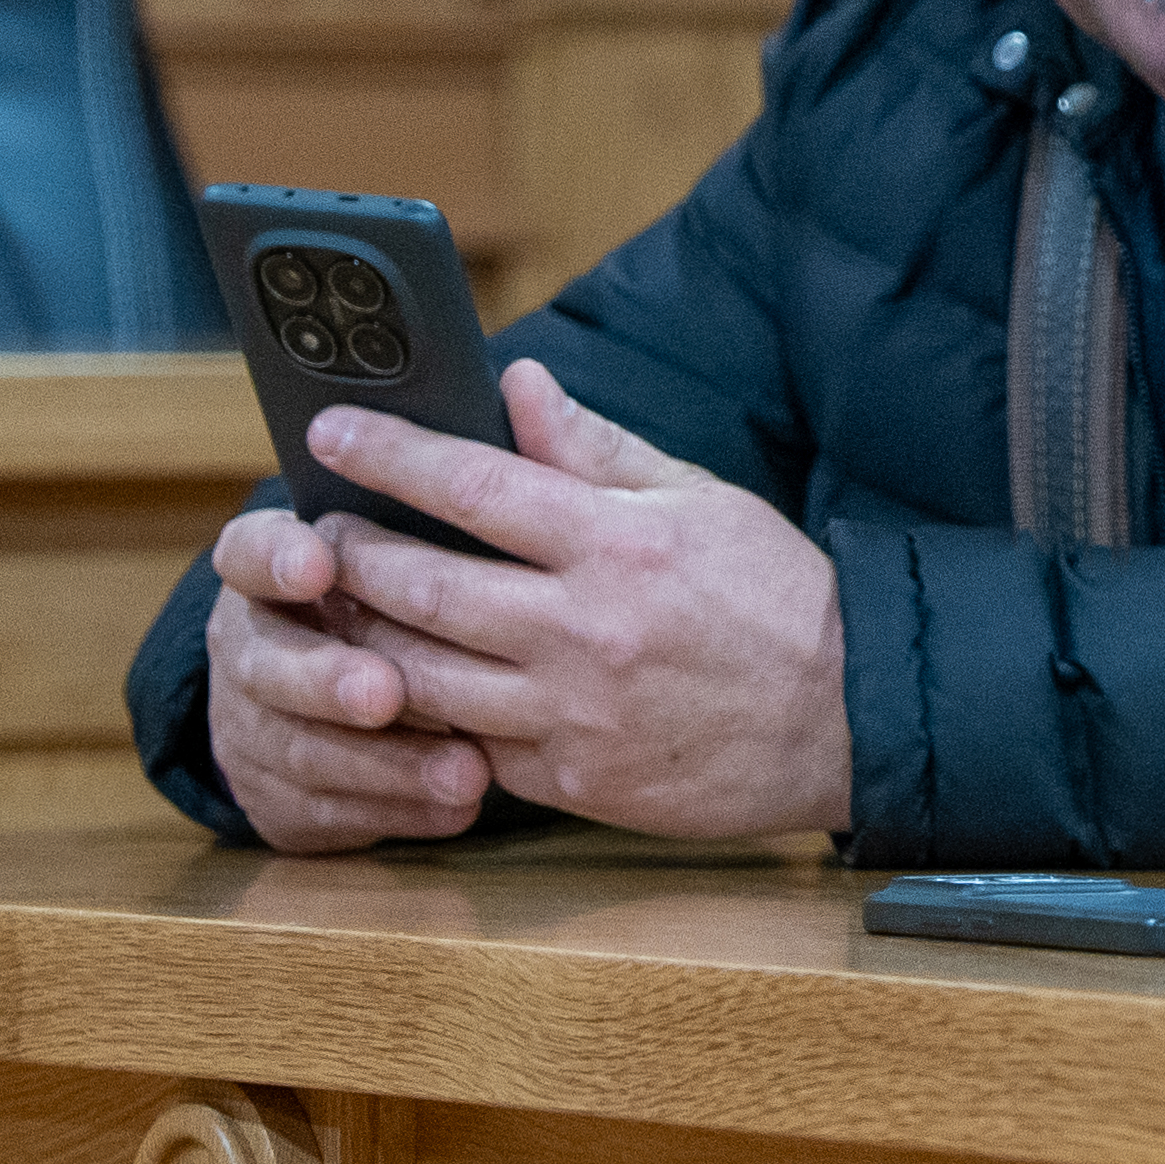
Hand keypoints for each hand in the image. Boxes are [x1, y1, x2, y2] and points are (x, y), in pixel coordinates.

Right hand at [205, 503, 494, 853]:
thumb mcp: (477, 526)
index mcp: (284, 563)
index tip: (319, 563)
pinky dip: (395, 809)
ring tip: (463, 770)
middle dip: (328, 677)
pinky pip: (327, 812)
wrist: (394, 688)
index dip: (277, 557)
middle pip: (267, 661)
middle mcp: (256, 642)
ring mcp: (260, 723)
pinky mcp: (285, 796)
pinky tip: (458, 806)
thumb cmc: (449, 581)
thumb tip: (529, 383)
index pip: (251, 549)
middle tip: (386, 690)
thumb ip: (498, 470)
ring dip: (380, 761)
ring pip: (301, 747)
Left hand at [227, 362, 854, 844]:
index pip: (475, 486)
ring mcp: (573, 713)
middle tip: (315, 533)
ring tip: (337, 610)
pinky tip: (399, 688)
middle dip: (351, 554)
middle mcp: (586, 629)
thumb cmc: (774, 596)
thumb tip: (519, 384)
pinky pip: (465, 747)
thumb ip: (597, 448)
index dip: (390, 454)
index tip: (330, 429)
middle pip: (423, 587)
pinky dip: (422, 717)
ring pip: (422, 677)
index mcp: (619, 545)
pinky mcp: (573, 779)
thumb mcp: (699, 499)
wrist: (849, 717)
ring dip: (362, 640)